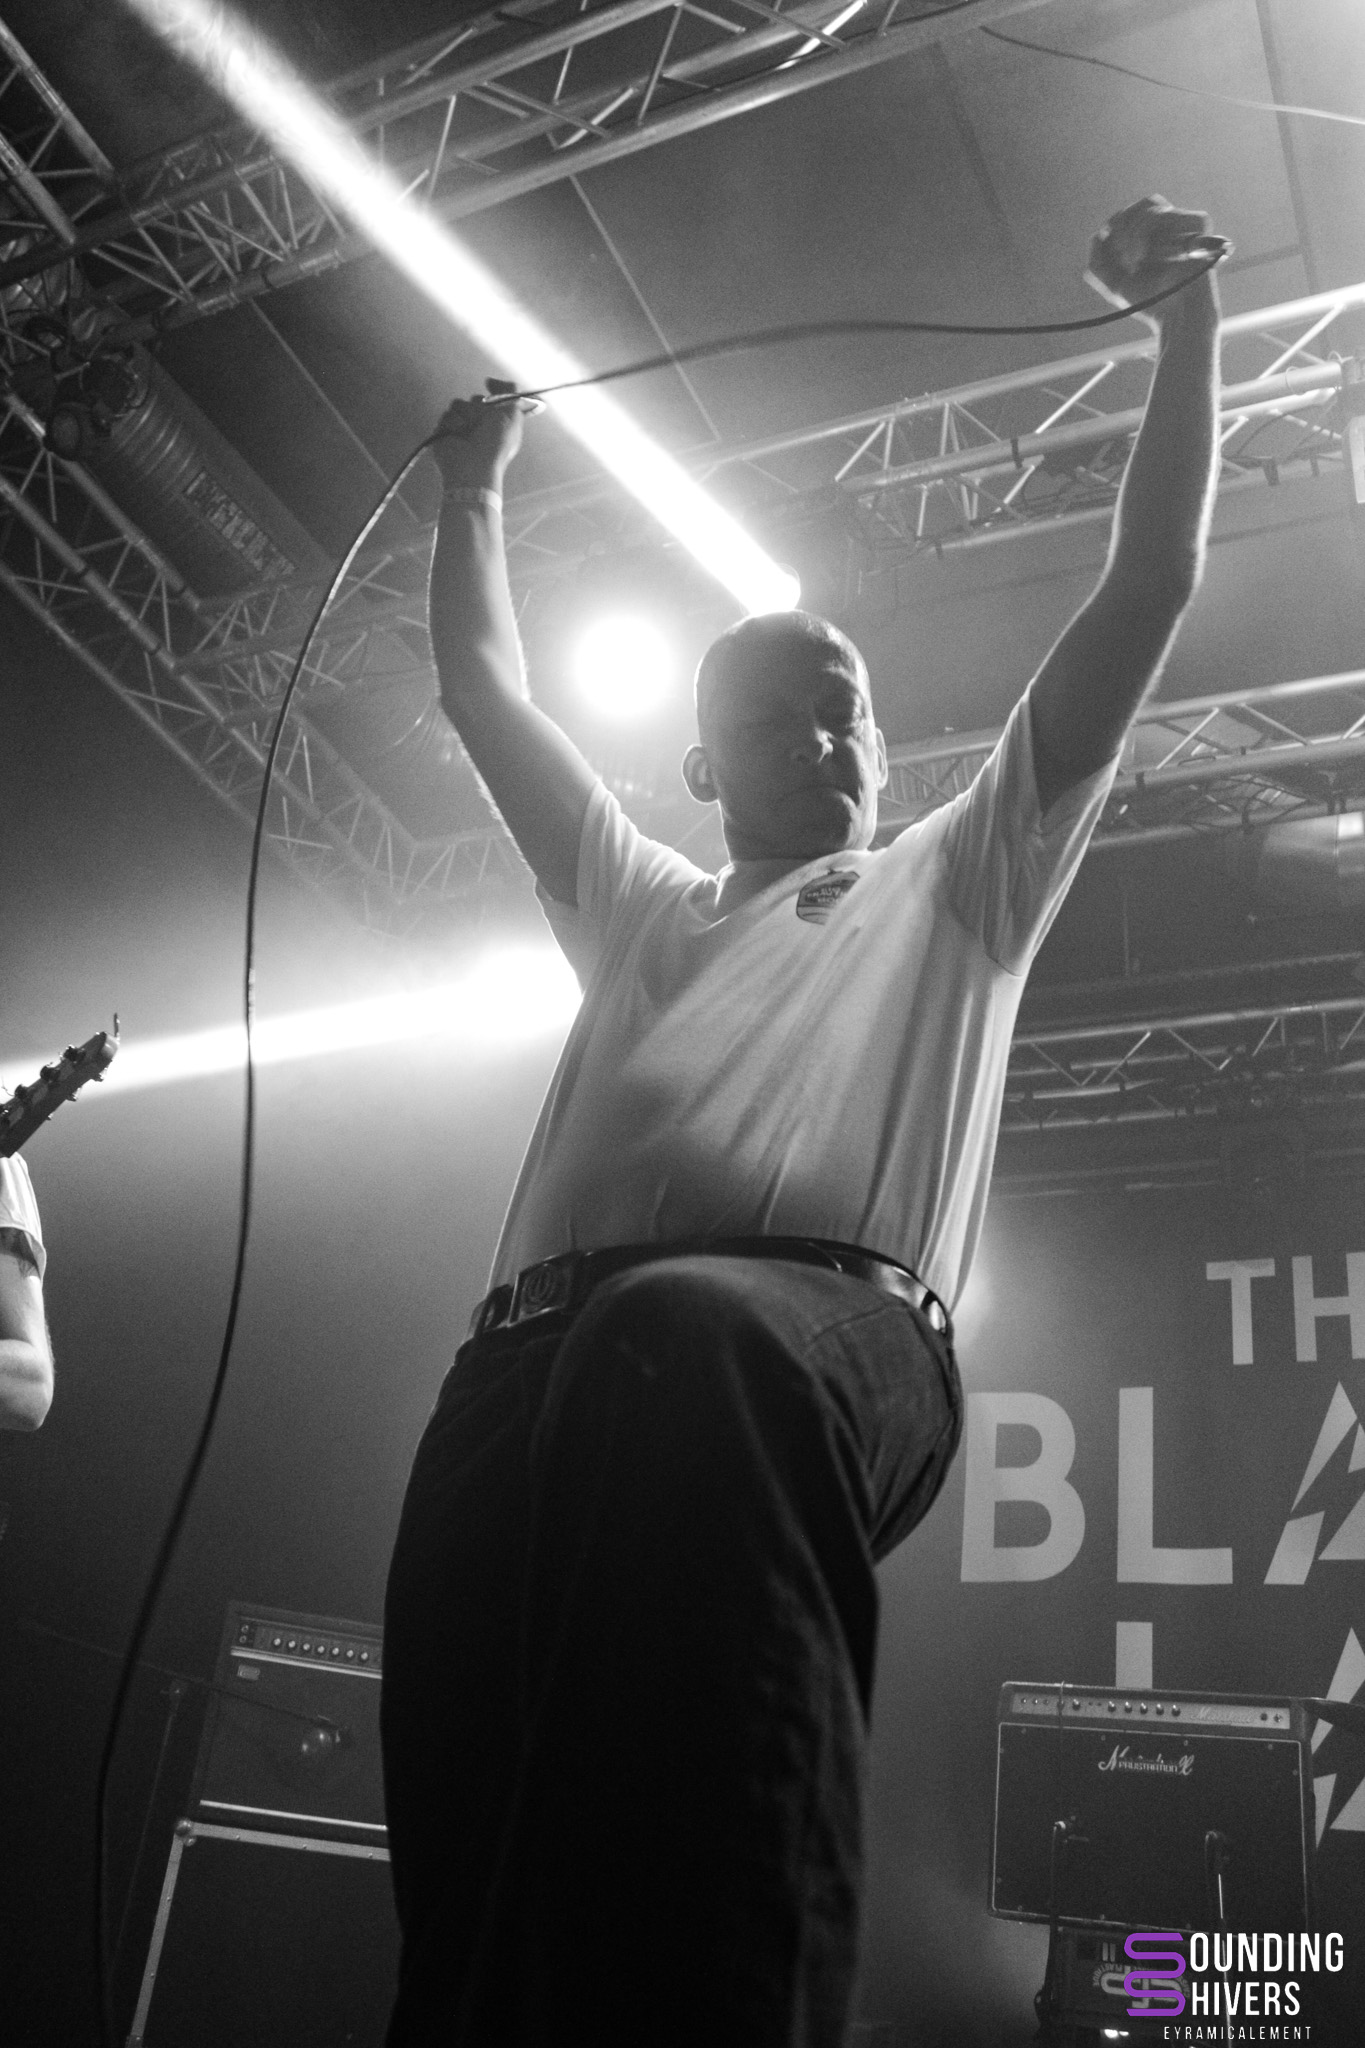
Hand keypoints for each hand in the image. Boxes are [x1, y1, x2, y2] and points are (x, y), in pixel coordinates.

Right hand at [428, 378, 535, 490]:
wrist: (473, 464)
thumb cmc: (496, 442)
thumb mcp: (512, 414)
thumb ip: (510, 391)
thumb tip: (490, 381)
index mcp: (498, 422)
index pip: (493, 399)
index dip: (493, 395)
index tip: (490, 387)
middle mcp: (481, 425)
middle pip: (475, 398)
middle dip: (479, 407)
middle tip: (483, 423)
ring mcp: (462, 428)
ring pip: (458, 405)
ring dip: (465, 416)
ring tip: (469, 433)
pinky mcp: (445, 432)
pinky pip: (446, 415)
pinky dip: (453, 424)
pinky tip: (457, 437)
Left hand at [1085, 196, 1228, 327]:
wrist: (1177, 315)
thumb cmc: (1151, 301)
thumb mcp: (1116, 285)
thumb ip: (1099, 263)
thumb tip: (1097, 235)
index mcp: (1153, 234)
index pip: (1133, 211)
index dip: (1118, 223)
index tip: (1112, 246)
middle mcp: (1171, 226)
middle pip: (1145, 204)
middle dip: (1126, 229)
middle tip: (1126, 258)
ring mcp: (1185, 224)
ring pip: (1154, 211)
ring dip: (1138, 238)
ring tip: (1141, 263)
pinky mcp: (1199, 226)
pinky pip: (1173, 216)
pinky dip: (1160, 238)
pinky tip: (1161, 258)